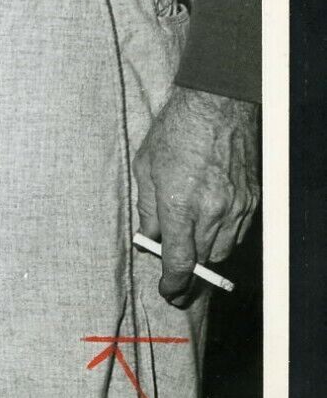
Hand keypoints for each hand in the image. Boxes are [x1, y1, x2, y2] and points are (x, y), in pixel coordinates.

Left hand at [133, 87, 260, 307]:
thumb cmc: (176, 131)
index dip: (173, 285)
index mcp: (179, 205)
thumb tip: (149, 238)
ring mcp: (236, 207)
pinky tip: (209, 228)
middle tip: (176, 281)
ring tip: (191, 251)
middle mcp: (211, 211)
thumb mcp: (146, 167)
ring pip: (223, 251)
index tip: (168, 292)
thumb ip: (147, 208)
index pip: (180, 263)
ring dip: (206, 257)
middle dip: (189, 277)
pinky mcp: (251, 200)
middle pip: (203, 263)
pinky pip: (238, 233)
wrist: (217, 105)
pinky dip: (223, 237)